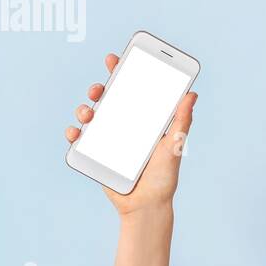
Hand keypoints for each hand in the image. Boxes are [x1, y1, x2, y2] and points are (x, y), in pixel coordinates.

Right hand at [65, 53, 197, 216]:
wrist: (146, 206)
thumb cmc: (164, 177)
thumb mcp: (174, 146)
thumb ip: (181, 122)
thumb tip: (192, 95)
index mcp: (142, 119)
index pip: (131, 89)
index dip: (122, 72)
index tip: (115, 59)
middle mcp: (123, 125)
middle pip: (107, 99)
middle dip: (100, 88)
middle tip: (100, 89)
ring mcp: (107, 139)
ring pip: (90, 116)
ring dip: (85, 108)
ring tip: (88, 113)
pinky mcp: (95, 154)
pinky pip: (80, 140)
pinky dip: (74, 133)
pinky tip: (76, 132)